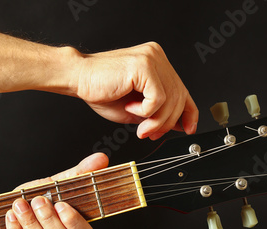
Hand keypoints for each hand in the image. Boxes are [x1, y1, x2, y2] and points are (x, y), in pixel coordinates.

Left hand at [0, 153, 108, 228]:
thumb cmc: (30, 202)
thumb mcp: (54, 186)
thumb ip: (78, 174)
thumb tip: (102, 158)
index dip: (74, 222)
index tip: (60, 204)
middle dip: (48, 220)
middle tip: (37, 201)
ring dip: (30, 224)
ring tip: (19, 205)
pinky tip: (10, 217)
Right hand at [76, 42, 198, 139]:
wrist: (77, 77)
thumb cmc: (100, 90)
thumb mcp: (135, 108)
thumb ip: (156, 113)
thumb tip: (177, 124)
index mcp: (156, 63)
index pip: (182, 89)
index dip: (189, 112)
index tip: (188, 128)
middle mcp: (157, 57)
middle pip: (179, 96)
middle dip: (167, 123)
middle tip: (151, 134)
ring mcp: (152, 59)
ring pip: (170, 99)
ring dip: (156, 121)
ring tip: (140, 126)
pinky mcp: (144, 66)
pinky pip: (157, 98)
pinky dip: (145, 111)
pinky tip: (130, 108)